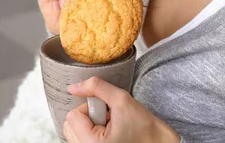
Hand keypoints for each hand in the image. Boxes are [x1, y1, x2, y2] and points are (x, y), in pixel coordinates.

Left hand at [64, 77, 179, 142]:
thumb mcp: (121, 99)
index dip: (91, 107)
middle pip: (70, 125)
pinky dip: (90, 131)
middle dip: (88, 116)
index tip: (108, 112)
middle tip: (108, 119)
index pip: (73, 116)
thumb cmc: (143, 126)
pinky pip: (79, 138)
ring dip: (89, 124)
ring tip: (108, 126)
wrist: (155, 142)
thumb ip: (96, 88)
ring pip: (73, 132)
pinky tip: (106, 132)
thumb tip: (73, 86)